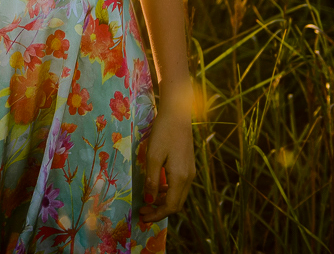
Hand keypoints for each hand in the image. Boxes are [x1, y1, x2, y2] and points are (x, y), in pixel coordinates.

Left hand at [139, 93, 194, 223]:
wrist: (177, 115)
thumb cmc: (163, 133)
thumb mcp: (153, 156)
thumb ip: (151, 179)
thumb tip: (149, 199)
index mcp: (180, 177)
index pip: (170, 206)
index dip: (157, 215)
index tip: (143, 217)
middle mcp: (188, 178)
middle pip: (176, 204)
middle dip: (160, 211)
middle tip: (143, 212)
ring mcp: (190, 172)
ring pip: (178, 196)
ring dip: (163, 202)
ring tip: (147, 202)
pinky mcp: (188, 166)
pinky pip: (179, 186)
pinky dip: (168, 192)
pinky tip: (156, 188)